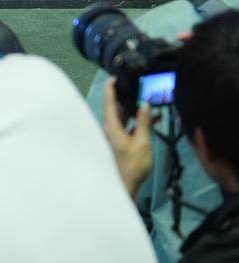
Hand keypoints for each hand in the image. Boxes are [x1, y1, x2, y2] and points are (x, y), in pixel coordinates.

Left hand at [102, 78, 153, 197]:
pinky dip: (138, 120)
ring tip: (148, 99)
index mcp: (112, 126)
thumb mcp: (142, 143)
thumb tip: (145, 104)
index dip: (111, 89)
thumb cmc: (132, 165)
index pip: (110, 102)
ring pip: (124, 116)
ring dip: (135, 109)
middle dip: (126, 96)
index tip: (115, 77)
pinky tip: (153, 117)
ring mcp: (115, 134)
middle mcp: (110, 127)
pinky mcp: (121, 140)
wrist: (126, 185)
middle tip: (137, 85)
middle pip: (117, 107)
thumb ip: (144, 123)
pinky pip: (129, 125)